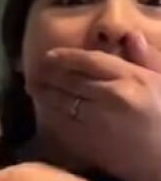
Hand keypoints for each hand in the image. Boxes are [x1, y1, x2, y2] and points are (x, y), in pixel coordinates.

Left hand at [38, 36, 160, 180]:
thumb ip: (147, 58)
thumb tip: (130, 35)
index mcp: (132, 79)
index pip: (90, 61)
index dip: (66, 56)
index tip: (51, 54)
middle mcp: (111, 97)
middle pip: (70, 80)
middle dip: (48, 74)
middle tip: (35, 70)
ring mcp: (97, 123)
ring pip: (62, 103)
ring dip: (44, 94)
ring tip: (34, 87)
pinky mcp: (90, 145)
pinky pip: (63, 126)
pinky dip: (52, 116)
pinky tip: (47, 110)